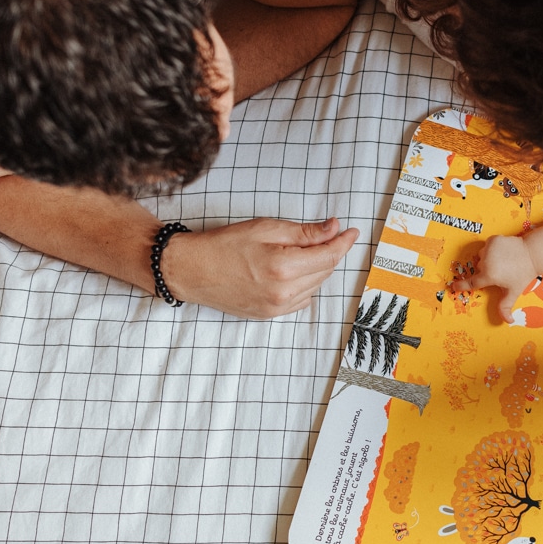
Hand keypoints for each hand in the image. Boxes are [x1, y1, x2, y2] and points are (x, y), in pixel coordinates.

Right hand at [161, 217, 358, 318]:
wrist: (192, 270)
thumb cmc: (223, 245)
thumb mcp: (265, 228)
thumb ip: (304, 232)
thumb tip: (333, 229)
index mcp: (284, 268)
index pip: (328, 256)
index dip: (343, 242)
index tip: (351, 231)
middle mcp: (284, 293)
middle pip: (324, 271)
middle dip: (329, 251)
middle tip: (326, 234)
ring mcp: (277, 307)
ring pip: (315, 286)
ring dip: (317, 268)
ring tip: (302, 250)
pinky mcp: (270, 314)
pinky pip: (302, 300)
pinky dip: (305, 284)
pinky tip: (293, 271)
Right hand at [455, 234, 541, 322]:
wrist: (532, 254)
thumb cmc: (522, 275)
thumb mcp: (513, 292)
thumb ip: (506, 307)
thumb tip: (508, 322)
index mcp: (490, 275)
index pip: (472, 283)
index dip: (461, 285)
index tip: (453, 286)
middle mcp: (486, 262)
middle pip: (479, 268)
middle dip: (487, 271)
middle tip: (501, 271)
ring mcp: (489, 248)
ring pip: (482, 256)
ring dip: (489, 259)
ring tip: (503, 261)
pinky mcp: (493, 239)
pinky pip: (487, 246)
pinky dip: (493, 248)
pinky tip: (503, 251)